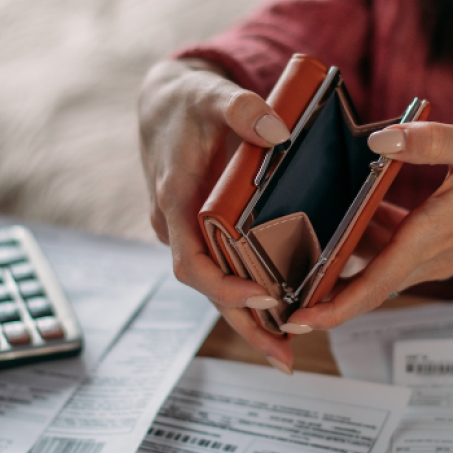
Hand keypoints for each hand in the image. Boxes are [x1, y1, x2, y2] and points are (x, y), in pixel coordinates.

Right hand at [138, 59, 294, 371]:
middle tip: (284, 357)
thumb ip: (239, 107)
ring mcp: (192, 232)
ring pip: (219, 285)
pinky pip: (228, 267)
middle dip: (246, 324)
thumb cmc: (186, 102)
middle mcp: (179, 226)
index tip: (264, 296)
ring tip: (287, 352)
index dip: (223, 285)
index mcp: (174, 200)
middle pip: (209, 288)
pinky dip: (252, 292)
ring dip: (251, 318)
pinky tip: (283, 309)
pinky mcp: (207, 230)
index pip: (191, 260)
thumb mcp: (209, 94)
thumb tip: (278, 132)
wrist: (165, 104)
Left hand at [285, 121, 452, 331]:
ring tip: (297, 256)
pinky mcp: (442, 246)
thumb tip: (376, 140)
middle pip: (367, 289)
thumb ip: (427, 143)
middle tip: (278, 300)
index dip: (333, 307)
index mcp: (432, 237)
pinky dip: (368, 245)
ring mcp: (437, 255)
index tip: (297, 320)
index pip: (374, 284)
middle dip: (324, 299)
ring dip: (342, 270)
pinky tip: (349, 216)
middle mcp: (431, 256)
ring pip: (378, 270)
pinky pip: (395, 253)